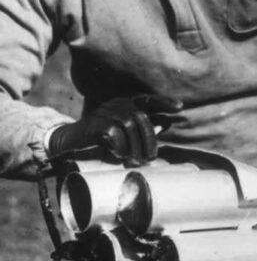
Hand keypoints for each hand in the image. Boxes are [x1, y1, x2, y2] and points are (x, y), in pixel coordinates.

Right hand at [47, 95, 182, 165]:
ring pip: (130, 127)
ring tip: (135, 161)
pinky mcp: (96, 122)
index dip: (164, 102)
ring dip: (135, 147)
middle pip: (142, 119)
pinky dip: (120, 147)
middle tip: (150, 159)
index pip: (148, 99)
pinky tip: (118, 154)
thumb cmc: (102, 137)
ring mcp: (106, 111)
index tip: (180, 107)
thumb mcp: (124, 132)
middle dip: (149, 141)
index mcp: (126, 103)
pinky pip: (115, 135)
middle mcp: (117, 103)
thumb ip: (142, 128)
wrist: (72, 140)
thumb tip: (164, 124)